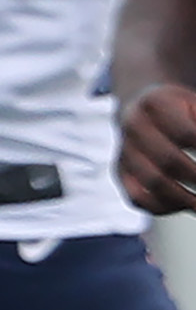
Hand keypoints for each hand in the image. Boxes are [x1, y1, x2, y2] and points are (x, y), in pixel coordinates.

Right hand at [121, 83, 195, 213]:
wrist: (140, 108)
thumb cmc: (180, 108)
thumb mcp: (195, 104)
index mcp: (155, 102)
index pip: (186, 134)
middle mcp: (133, 127)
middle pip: (169, 160)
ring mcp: (124, 152)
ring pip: (153, 183)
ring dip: (187, 199)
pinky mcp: (120, 173)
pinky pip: (139, 198)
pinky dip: (166, 207)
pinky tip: (186, 204)